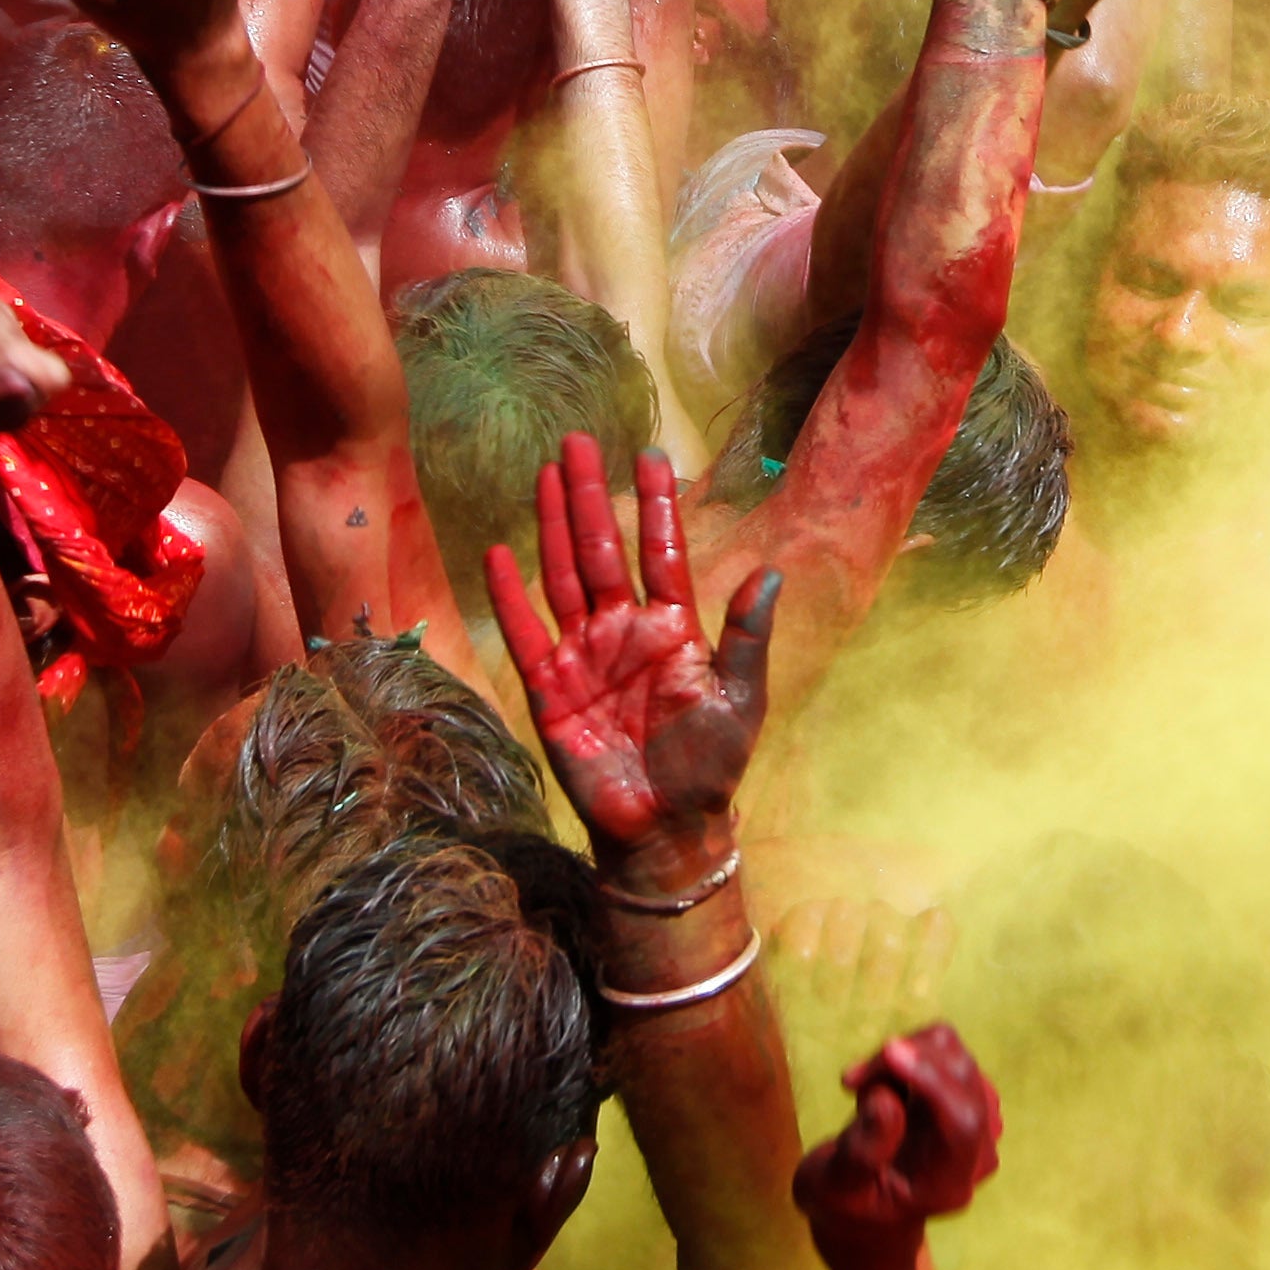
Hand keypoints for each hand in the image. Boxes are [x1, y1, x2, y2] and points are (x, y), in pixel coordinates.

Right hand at [486, 435, 777, 864]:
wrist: (664, 828)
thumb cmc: (709, 766)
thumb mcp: (740, 699)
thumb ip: (747, 637)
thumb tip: (772, 572)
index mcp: (674, 628)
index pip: (662, 551)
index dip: (655, 504)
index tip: (650, 454)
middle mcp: (625, 630)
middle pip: (602, 549)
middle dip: (589, 496)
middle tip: (578, 441)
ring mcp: (584, 655)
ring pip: (563, 576)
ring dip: (551, 526)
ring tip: (543, 474)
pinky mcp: (551, 687)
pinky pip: (524, 632)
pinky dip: (509, 595)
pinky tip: (497, 553)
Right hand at [794, 1026, 997, 1269]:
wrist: (864, 1202)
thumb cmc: (842, 1199)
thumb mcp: (830, 1185)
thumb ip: (860, 1151)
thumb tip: (887, 1100)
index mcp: (947, 1184)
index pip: (963, 1124)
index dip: (932, 1082)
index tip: (889, 1051)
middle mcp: (976, 1152)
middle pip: (961, 1078)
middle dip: (901, 1063)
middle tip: (851, 1080)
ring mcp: (979, 1119)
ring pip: (951, 1053)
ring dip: (900, 1058)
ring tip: (863, 1091)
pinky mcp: (968, 1092)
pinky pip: (944, 1049)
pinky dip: (908, 1054)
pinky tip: (884, 1085)